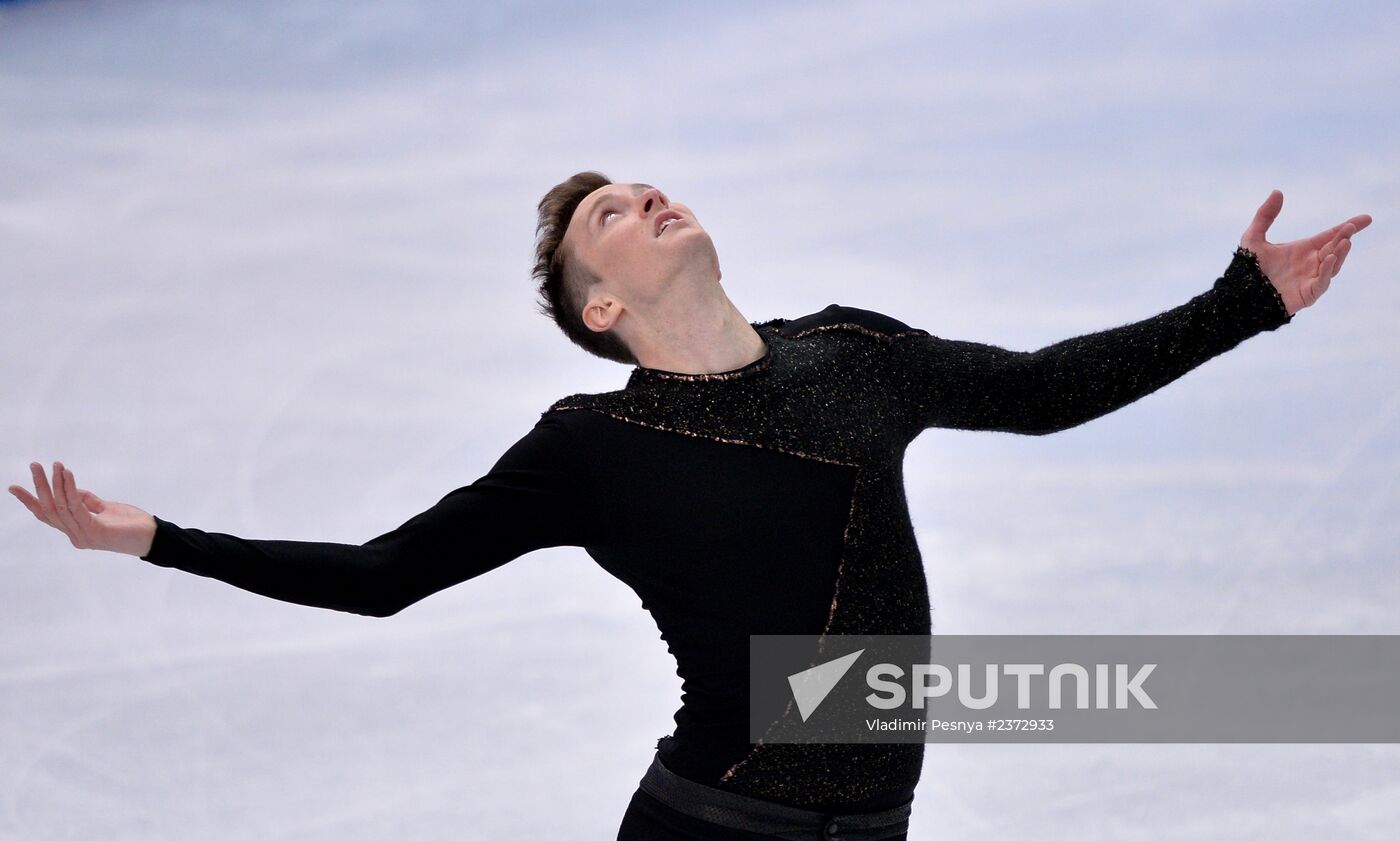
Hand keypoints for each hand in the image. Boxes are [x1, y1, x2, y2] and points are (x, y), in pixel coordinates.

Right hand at [9, 461, 156, 556]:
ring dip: (55, 483)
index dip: (30, 501)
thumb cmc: (132, 523)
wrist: (154, 537)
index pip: (47, 515)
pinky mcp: (95, 531)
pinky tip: (68, 474)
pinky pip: (77, 507)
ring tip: (53, 465)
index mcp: (76, 531)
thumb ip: (87, 500)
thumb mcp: (106, 508)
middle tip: (34, 465)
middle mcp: (75, 536)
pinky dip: (70, 489)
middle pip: (49, 509)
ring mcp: (83, 535)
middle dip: (40, 486)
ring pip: (61, 507)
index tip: (14, 487)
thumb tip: (70, 486)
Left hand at [1241, 190, 1371, 315]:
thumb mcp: (1254, 237)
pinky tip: (1328, 259)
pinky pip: (1321, 283)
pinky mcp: (1307, 294)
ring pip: (1332, 265)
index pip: (1331, 236)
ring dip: (1340, 254)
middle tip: (1350, 228)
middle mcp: (1311, 263)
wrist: (1240, 294)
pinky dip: (1326, 272)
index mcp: (1304, 249)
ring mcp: (1311, 279)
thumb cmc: (1248, 268)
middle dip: (1343, 238)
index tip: (1366, 218)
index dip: (1347, 227)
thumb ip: (1265, 215)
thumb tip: (1277, 192)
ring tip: (1345, 241)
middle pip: (1334, 248)